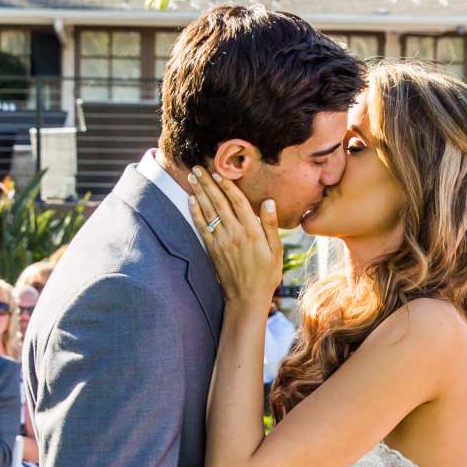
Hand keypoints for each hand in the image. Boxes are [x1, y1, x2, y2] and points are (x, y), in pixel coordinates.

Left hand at [187, 167, 281, 309]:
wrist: (246, 298)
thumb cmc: (266, 275)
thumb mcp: (276, 251)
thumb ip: (271, 225)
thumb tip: (268, 201)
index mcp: (252, 232)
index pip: (238, 202)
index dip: (227, 186)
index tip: (219, 172)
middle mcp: (234, 234)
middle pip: (219, 203)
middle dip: (208, 183)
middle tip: (198, 167)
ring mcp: (221, 242)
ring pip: (208, 212)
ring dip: (199, 193)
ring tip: (192, 177)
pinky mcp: (212, 250)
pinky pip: (201, 226)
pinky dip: (195, 212)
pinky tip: (191, 200)